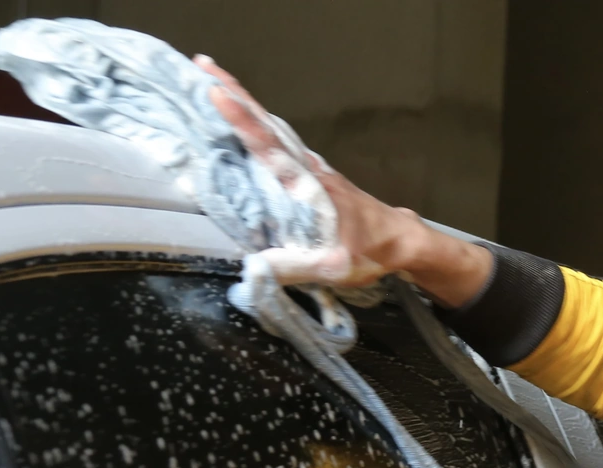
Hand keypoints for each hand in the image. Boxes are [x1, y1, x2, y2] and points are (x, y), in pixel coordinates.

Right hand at [195, 56, 492, 304]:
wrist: (401, 240)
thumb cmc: (370, 251)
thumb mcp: (333, 266)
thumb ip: (293, 266)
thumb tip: (252, 267)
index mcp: (307, 185)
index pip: (269, 146)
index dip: (242, 120)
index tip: (216, 92)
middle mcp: (307, 168)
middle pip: (267, 122)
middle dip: (234, 92)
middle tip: (202, 64)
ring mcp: (311, 168)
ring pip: (273, 127)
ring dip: (245, 103)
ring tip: (215, 83)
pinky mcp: (314, 174)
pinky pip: (280, 142)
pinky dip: (259, 124)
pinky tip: (247, 122)